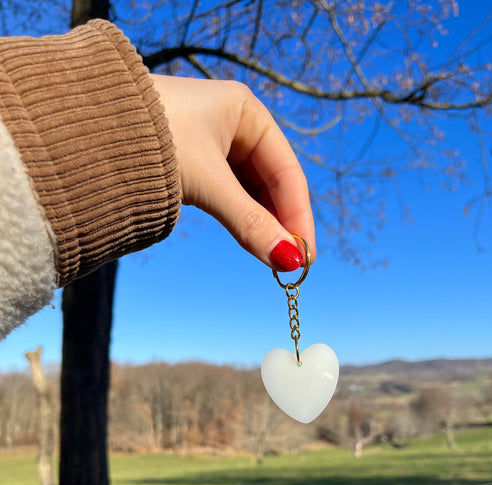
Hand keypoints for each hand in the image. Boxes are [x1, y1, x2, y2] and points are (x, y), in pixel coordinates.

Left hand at [151, 75, 314, 270]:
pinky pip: (227, 194)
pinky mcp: (193, 163)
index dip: (298, 216)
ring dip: (261, 223)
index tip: (305, 257)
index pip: (287, 171)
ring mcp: (213, 143)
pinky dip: (238, 217)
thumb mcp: (208, 183)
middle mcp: (233, 124)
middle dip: (281, 223)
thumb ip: (249, 222)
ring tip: (271, 257)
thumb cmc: (150, 141)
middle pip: (272, 182)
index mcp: (245, 111)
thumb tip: (287, 260)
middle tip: (291, 264)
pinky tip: (248, 239)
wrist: (83, 132)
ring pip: (250, 191)